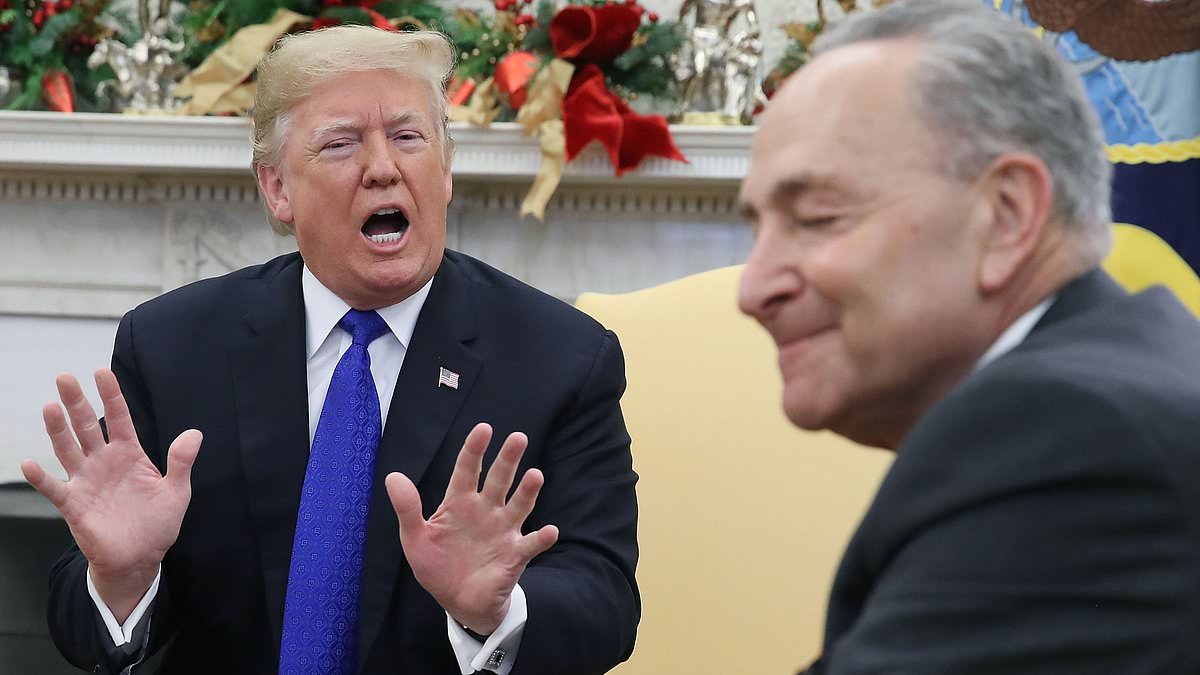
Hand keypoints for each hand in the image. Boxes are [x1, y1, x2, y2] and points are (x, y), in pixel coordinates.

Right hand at [21, 369, 200, 622]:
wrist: (140, 557)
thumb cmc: (157, 522)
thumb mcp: (177, 492)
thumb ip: (181, 462)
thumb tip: (195, 433)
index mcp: (129, 454)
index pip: (119, 418)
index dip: (111, 395)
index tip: (101, 371)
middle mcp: (104, 461)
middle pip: (87, 426)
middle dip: (77, 402)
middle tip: (65, 377)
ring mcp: (86, 480)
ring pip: (68, 449)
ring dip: (58, 429)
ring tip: (50, 406)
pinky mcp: (74, 504)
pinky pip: (54, 488)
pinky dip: (41, 478)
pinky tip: (30, 463)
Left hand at [386, 422, 558, 634]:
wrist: (459, 602)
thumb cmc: (438, 565)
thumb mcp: (415, 538)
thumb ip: (407, 508)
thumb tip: (392, 476)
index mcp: (460, 502)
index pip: (468, 469)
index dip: (474, 449)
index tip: (484, 429)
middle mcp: (486, 510)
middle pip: (499, 480)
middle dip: (508, 459)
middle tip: (518, 438)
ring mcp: (503, 531)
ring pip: (518, 505)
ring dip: (527, 491)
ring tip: (535, 475)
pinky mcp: (515, 554)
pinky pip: (531, 544)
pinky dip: (542, 538)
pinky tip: (550, 531)